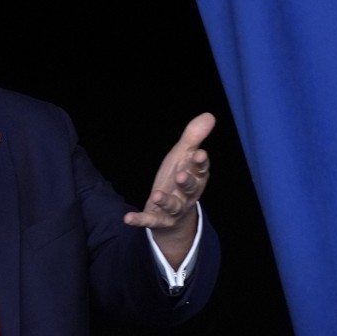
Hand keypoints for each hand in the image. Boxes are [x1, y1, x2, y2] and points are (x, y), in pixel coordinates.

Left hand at [123, 112, 214, 264]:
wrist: (173, 213)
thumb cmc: (179, 178)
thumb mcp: (183, 156)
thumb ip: (193, 138)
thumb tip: (209, 115)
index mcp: (196, 178)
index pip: (201, 170)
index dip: (200, 163)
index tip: (200, 154)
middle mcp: (187, 195)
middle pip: (190, 189)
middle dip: (187, 183)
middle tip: (181, 175)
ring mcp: (173, 209)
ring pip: (173, 207)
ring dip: (166, 201)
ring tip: (157, 195)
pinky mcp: (158, 220)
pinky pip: (150, 220)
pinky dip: (139, 220)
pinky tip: (127, 218)